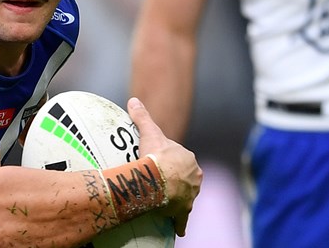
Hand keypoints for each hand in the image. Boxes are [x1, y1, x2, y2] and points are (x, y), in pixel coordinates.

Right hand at [128, 97, 200, 235]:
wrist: (158, 178)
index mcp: (189, 159)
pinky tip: (176, 228)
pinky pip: (182, 218)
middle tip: (159, 183)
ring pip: (185, 196)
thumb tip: (133, 100)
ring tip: (163, 201)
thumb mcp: (149, 132)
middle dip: (176, 181)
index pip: (180, 159)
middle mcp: (194, 176)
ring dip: (177, 199)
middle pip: (185, 178)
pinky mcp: (184, 209)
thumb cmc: (156, 155)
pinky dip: (179, 223)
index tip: (158, 164)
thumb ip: (142, 116)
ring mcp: (190, 194)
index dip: (169, 161)